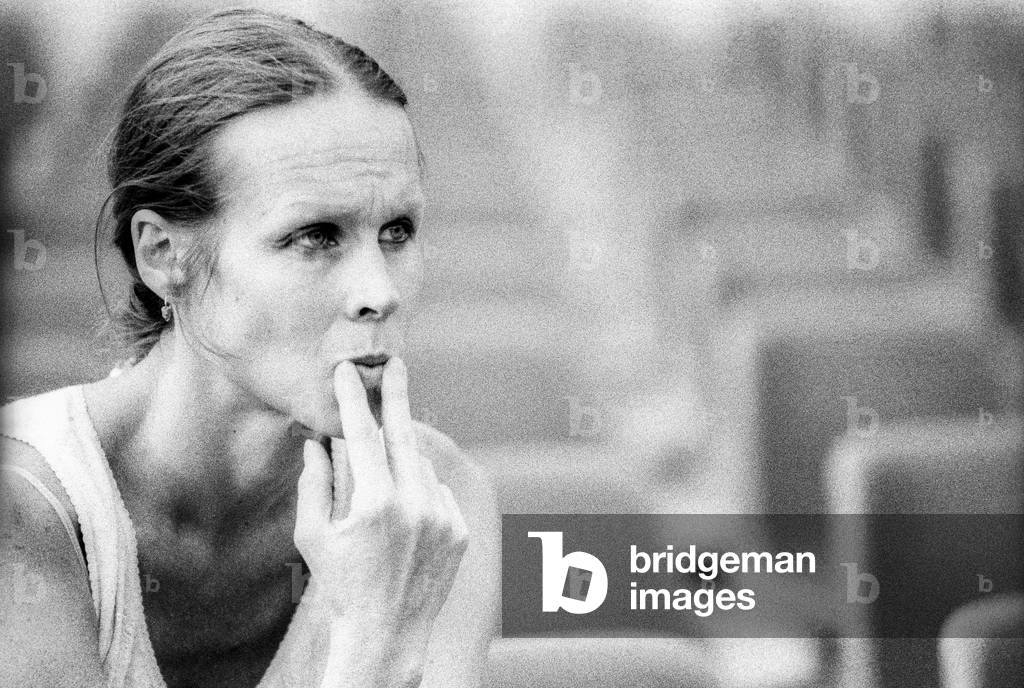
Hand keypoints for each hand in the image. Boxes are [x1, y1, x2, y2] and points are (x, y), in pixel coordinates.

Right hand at [293, 357, 468, 672]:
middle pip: (404, 434)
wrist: (386, 634)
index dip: (353, 399)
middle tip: (395, 364)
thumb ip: (313, 482)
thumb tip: (316, 440)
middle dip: (396, 396)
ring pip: (420, 466)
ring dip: (400, 463)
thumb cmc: (341, 584)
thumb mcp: (313, 535)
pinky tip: (403, 522)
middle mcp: (415, 505)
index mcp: (375, 503)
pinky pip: (438, 492)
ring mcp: (442, 517)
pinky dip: (420, 493)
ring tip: (380, 498)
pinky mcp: (459, 530)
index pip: (362, 434)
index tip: (347, 372)